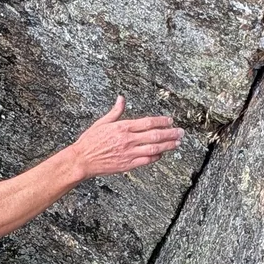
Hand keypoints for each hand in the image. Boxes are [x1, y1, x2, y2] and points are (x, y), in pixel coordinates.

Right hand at [69, 98, 184, 180]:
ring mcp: (129, 153)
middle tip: (181, 132)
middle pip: (155, 135)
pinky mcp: (128, 164)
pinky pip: (147, 160)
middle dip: (170, 133)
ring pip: (154, 148)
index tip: (170, 120)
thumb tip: (121, 98)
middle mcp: (128, 139)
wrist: (82, 160)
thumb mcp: (101, 123)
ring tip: (177, 143)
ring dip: (168, 145)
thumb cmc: (90, 141)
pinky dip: (156, 156)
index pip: (147, 122)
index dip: (161, 121)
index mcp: (122, 127)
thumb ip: (115, 111)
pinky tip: (162, 153)